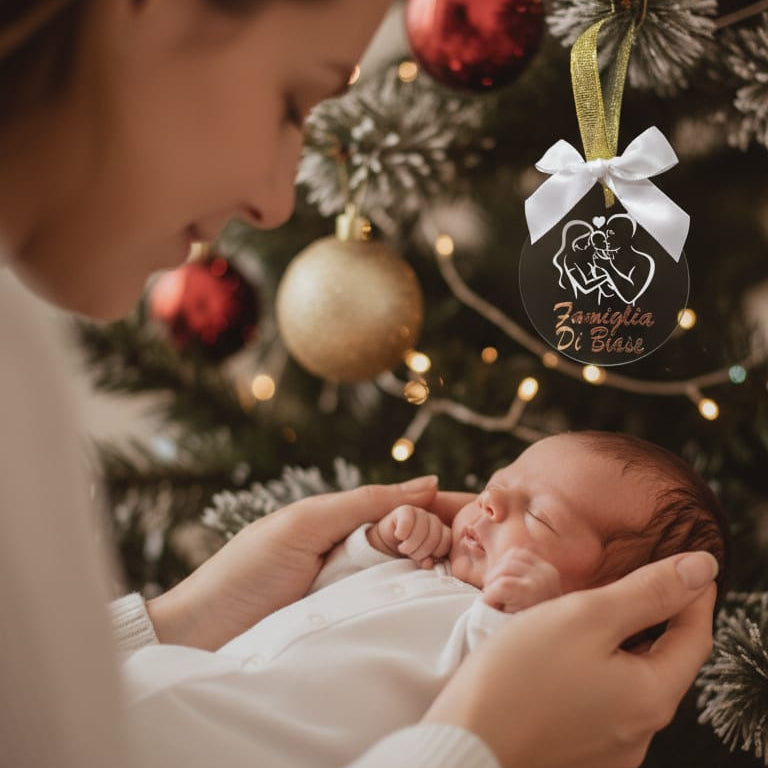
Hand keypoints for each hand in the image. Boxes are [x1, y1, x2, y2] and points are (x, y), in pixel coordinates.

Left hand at [147, 477, 445, 649]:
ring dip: (442, 572)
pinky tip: (448, 603)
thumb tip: (428, 481)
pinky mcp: (355, 622)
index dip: (449, 509)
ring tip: (472, 576)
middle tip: (472, 552)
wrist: (205, 629)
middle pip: (422, 541)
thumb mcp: (307, 522)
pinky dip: (422, 603)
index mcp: (350, 522)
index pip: (412, 508)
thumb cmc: (248, 568)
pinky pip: (397, 608)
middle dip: (449, 540)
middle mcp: (361, 554)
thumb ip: (366, 502)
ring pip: (415, 575)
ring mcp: (360, 590)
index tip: (490, 514)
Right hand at [425, 551, 718, 767]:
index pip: (695, 636)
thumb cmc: (519, 676)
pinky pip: (603, 701)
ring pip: (630, 681)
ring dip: (624, 644)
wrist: (464, 740)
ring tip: (595, 612)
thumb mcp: (585, 616)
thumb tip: (702, 567)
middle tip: (638, 580)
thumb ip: (646, 592)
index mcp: (651, 697)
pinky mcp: (578, 750)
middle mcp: (639, 731)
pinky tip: (568, 653)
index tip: (685, 565)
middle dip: (657, 617)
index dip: (694, 594)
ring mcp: (609, 747)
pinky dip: (598, 669)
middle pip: (664, 661)